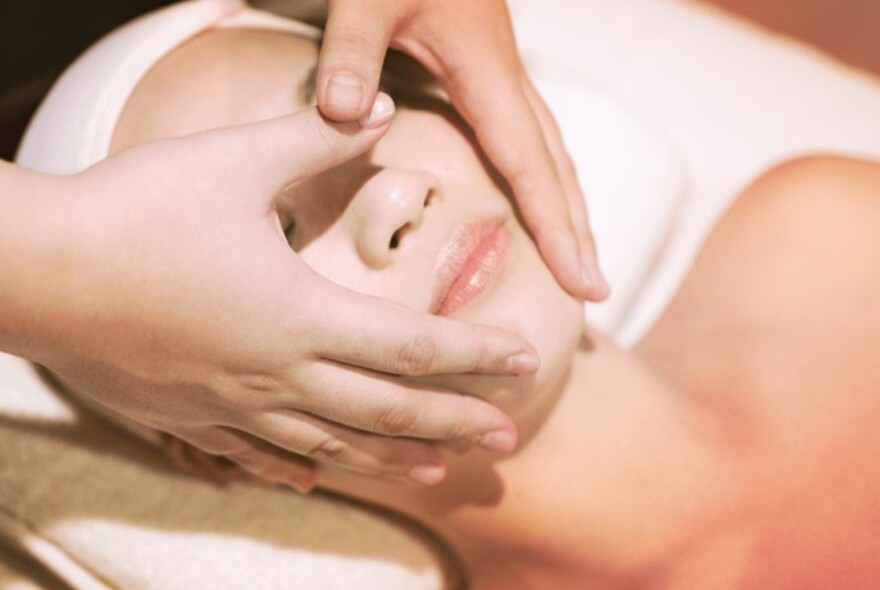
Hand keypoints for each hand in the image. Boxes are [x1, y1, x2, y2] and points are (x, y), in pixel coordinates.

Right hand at [12, 96, 537, 491]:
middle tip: (505, 438)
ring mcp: (234, 403)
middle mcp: (276, 371)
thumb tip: (377, 109)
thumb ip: (316, 138)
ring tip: (437, 468)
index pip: (413, 345)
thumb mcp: (233, 161)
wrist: (35, 271)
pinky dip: (306, 465)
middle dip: (453, 423)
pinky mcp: (194, 414)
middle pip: (386, 410)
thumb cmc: (134, 211)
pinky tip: (323, 478)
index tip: (525, 363)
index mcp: (298, 313)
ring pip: (334, 442)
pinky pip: (263, 453)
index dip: (475, 354)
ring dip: (392, 455)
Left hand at [315, 0, 608, 300]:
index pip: (531, 168)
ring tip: (580, 256)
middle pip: (557, 168)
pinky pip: (530, 136)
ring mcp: (501, 73)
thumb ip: (354, 50)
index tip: (586, 285)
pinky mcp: (486, 68)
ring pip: (551, 152)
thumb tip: (348, 114)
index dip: (558, 231)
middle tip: (597, 293)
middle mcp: (506, 79)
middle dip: (578, 231)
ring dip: (568, 206)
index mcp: (488, 72)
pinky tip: (537, 193)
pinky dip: (544, 177)